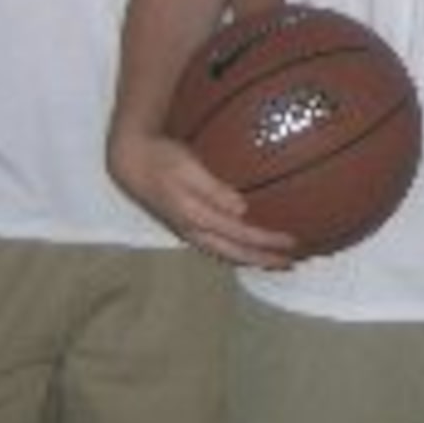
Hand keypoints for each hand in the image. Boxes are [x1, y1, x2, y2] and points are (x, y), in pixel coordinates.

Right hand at [108, 127, 298, 268]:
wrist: (130, 162)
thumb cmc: (162, 158)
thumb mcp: (187, 168)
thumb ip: (212, 189)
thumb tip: (241, 209)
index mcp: (196, 217)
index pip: (240, 235)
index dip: (267, 242)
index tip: (292, 243)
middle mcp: (194, 232)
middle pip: (234, 253)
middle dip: (264, 260)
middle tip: (293, 264)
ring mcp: (189, 232)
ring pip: (226, 254)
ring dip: (252, 260)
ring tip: (277, 263)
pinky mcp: (188, 227)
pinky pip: (218, 247)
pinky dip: (238, 252)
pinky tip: (250, 249)